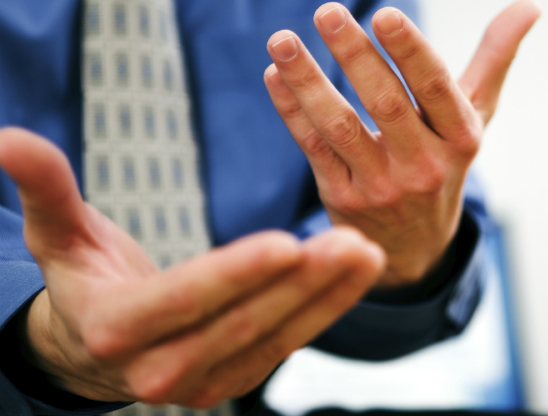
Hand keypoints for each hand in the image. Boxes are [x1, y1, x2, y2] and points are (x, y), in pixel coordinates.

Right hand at [0, 128, 384, 407]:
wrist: (99, 346)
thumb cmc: (85, 283)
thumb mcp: (60, 236)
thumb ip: (46, 191)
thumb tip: (8, 139)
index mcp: (118, 329)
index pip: (184, 299)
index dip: (234, 273)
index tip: (288, 242)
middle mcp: (162, 369)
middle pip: (241, 322)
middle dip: (299, 283)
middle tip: (350, 241)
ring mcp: (204, 382)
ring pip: (274, 337)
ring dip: (325, 297)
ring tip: (363, 253)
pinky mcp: (235, 379)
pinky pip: (286, 343)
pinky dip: (322, 311)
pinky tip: (352, 276)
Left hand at [265, 0, 540, 285]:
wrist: (414, 247)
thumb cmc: (443, 167)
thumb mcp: (473, 122)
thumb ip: (494, 63)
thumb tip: (529, 7)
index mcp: (459, 139)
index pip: (434, 89)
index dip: (409, 52)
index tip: (383, 15)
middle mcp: (421, 166)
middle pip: (384, 104)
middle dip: (354, 56)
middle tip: (327, 12)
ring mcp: (379, 186)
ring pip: (339, 127)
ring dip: (308, 82)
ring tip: (281, 41)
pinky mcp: (343, 199)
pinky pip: (313, 149)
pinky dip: (291, 112)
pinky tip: (275, 77)